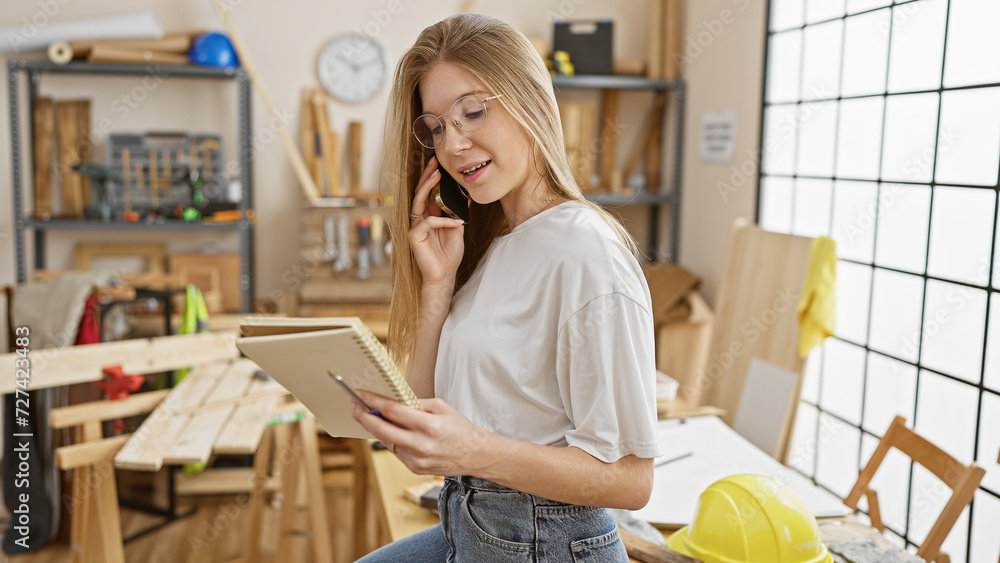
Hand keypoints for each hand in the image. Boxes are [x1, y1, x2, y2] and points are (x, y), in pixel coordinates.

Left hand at [351, 389, 498, 476]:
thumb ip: (417, 404)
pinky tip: (389, 431)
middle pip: (382, 429)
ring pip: (386, 442)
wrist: (476, 455)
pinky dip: (390, 440)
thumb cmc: (460, 428)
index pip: (393, 411)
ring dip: (375, 428)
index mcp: (429, 425)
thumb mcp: (442, 407)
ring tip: (368, 416)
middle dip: (364, 416)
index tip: (361, 394)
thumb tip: (393, 401)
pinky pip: (396, 451)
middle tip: (354, 407)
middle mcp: (421, 445)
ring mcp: (416, 459)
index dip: (373, 401)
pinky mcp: (415, 468)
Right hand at [409, 155, 465, 286]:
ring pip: (419, 202)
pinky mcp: (414, 236)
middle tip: (435, 162)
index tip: (440, 164)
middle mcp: (419, 219)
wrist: (444, 275)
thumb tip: (467, 196)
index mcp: (428, 215)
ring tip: (438, 176)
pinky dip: (444, 220)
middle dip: (427, 176)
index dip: (432, 178)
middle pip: (420, 192)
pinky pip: (429, 222)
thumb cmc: (449, 253)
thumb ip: (458, 213)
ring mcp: (415, 227)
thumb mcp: (457, 228)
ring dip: (428, 187)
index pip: (428, 193)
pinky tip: (457, 222)